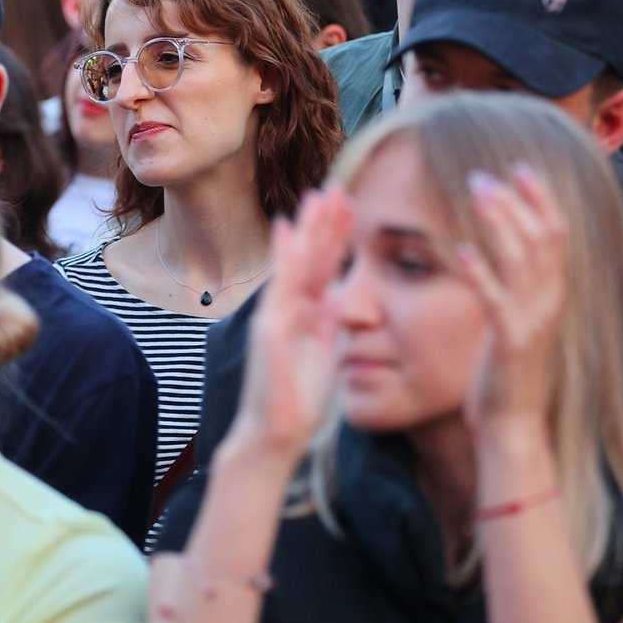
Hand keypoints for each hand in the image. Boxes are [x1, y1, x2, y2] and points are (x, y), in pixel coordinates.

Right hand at [228, 187, 353, 466]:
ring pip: (295, 263)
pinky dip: (282, 258)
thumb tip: (342, 297)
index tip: (353, 205)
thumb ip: (331, 325)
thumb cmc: (299, 401)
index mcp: (306, 314)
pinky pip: (279, 287)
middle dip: (323, 223)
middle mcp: (288, 308)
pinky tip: (285, 230)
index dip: (337, 236)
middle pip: (310, 257)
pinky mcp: (269, 329)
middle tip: (336, 186)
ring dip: (307, 229)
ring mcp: (276, 315)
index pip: (324, 266)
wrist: (275, 437)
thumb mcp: (326, 354)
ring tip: (316, 195)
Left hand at [459, 165, 565, 440]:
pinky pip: (495, 300)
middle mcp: (549, 302)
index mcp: (551, 293)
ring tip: (476, 194)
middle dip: (514, 201)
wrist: (511, 423)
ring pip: (521, 259)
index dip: (541, 199)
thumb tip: (499, 246)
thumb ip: (514, 284)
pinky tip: (459, 250)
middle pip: (541, 238)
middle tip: (482, 176)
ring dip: (498, 222)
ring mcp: (532, 321)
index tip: (520, 168)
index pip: (555, 234)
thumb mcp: (516, 317)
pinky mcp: (509, 342)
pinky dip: (479, 272)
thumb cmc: (504, 369)